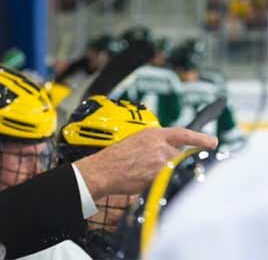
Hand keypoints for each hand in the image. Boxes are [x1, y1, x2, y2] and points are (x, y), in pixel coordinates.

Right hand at [75, 127, 217, 199]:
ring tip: (144, 174)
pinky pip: (166, 181)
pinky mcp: (158, 177)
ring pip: (174, 169)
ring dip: (166, 174)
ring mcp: (160, 162)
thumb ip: (155, 143)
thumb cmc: (116, 157)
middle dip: (175, 163)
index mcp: (154, 134)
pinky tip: (142, 181)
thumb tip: (169, 150)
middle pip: (180, 156)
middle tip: (163, 167)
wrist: (103, 170)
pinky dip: (159, 183)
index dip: (201, 139)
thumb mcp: (136, 141)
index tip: (213, 142)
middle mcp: (160, 146)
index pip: (184, 134)